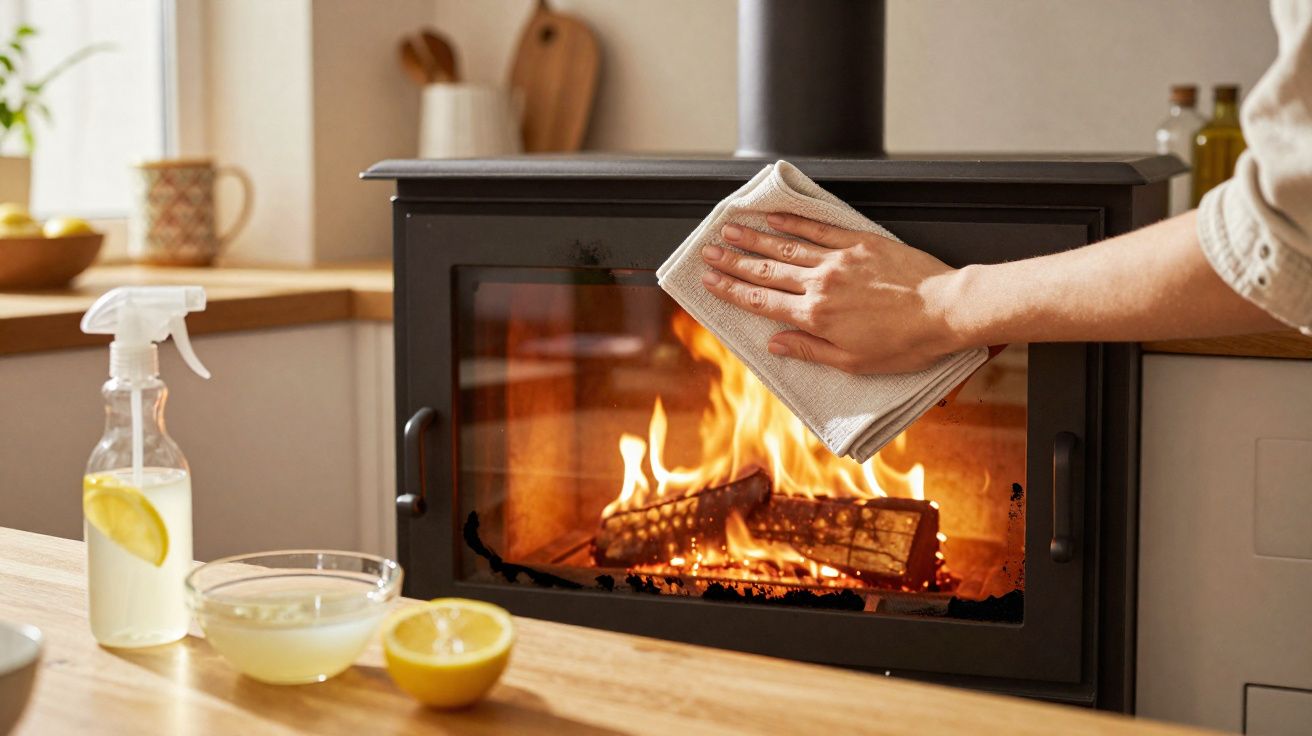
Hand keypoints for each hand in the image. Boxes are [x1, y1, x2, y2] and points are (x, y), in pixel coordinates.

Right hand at [699, 213, 967, 373]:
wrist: (946, 310)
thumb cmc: (906, 343)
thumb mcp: (854, 362)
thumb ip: (809, 350)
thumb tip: (775, 343)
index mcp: (816, 317)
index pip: (761, 301)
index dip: (730, 291)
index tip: (708, 281)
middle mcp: (820, 284)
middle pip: (765, 271)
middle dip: (732, 262)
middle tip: (707, 252)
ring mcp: (839, 260)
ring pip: (786, 247)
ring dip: (754, 238)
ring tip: (729, 229)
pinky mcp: (859, 243)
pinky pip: (818, 229)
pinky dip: (794, 222)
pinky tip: (774, 216)